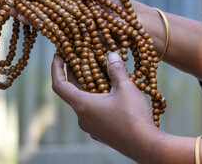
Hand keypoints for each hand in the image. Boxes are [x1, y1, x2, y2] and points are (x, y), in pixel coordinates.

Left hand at [51, 52, 165, 161]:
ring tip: (99, 72)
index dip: (56, 68)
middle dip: (76, 73)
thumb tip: (111, 54)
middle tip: (82, 57)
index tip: (59, 55)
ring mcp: (91, 127)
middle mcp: (82, 117)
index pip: (59, 84)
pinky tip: (110, 92)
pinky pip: (94, 111)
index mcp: (82, 105)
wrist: (146, 146)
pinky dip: (97, 98)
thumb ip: (116, 69)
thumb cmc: (133, 117)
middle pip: (72, 91)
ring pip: (84, 102)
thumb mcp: (125, 88)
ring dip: (88, 86)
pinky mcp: (101, 132)